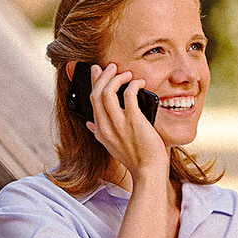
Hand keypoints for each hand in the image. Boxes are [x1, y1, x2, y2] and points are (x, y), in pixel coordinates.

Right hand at [83, 63, 166, 182]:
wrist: (148, 171)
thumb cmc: (135, 159)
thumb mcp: (111, 146)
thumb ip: (99, 133)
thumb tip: (89, 123)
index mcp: (100, 131)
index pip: (91, 100)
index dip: (94, 82)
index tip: (98, 71)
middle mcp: (105, 126)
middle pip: (96, 93)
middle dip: (104, 76)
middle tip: (113, 67)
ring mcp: (118, 124)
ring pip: (107, 92)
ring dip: (117, 78)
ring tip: (127, 74)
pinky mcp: (134, 121)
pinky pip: (129, 95)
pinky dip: (134, 85)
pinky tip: (140, 83)